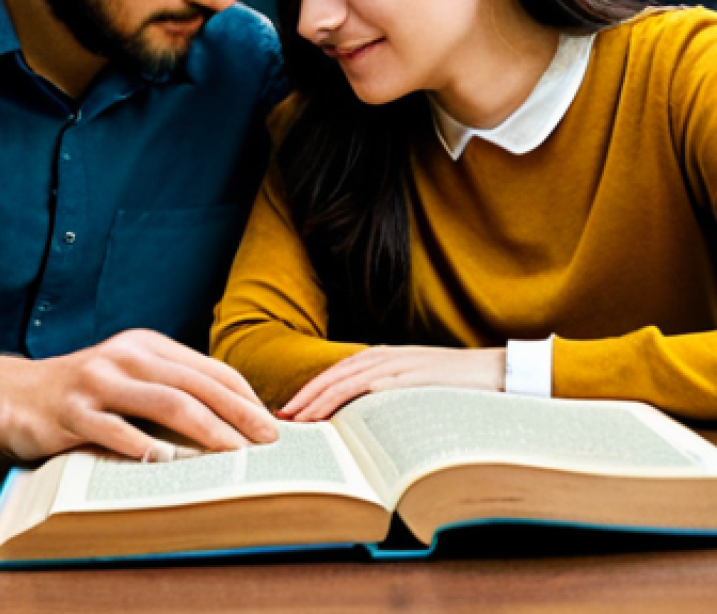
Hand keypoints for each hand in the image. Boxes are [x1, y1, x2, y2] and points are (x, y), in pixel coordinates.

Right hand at [0, 329, 279, 461]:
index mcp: (147, 345)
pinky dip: (144, 447)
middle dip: (238, 413)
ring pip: (164, 403)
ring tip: (235, 454)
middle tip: (269, 442)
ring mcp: (98, 381)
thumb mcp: (130, 378)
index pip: (209, 369)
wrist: (13, 394)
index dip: (244, 396)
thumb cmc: (85, 394)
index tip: (272, 425)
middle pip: (194, 384)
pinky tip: (168, 462)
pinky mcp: (72, 411)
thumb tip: (233, 422)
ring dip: (206, 430)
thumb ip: (171, 388)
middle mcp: (126, 356)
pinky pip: (114, 430)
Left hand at [278, 345, 506, 421]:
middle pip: (332, 374)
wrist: (498, 373)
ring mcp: (395, 365)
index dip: (312, 390)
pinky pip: (366, 388)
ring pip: (343, 380)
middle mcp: (384, 357)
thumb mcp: (418, 388)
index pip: (338, 373)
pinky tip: (328, 414)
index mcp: (384, 357)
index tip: (291, 409)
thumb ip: (393, 395)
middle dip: (304, 395)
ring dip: (316, 400)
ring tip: (296, 419)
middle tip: (281, 417)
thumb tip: (368, 421)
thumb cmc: (460, 386)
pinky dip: (342, 401)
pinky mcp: (407, 377)